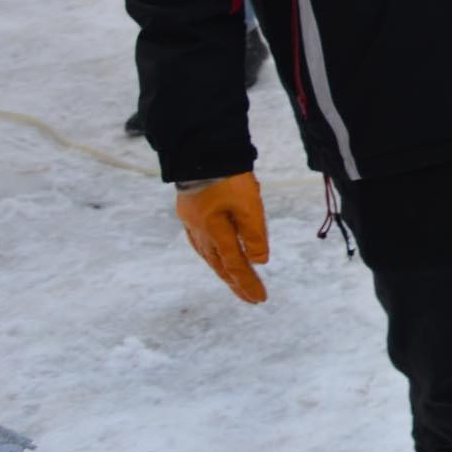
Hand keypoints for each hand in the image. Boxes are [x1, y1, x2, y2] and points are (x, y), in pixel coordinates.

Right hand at [176, 172, 269, 303]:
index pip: (236, 265)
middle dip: (238, 284)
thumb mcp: (249, 203)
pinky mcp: (190, 215)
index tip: (260, 298)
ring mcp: (193, 224)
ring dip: (225, 272)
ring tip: (238, 284)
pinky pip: (202, 244)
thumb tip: (260, 261)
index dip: (248, 283)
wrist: (200, 151)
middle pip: (222, 266)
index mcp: (215, 233)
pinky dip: (213, 256)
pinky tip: (217, 259)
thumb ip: (255, 233)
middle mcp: (201, 233)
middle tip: (253, 299)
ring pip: (210, 256)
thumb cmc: (228, 176)